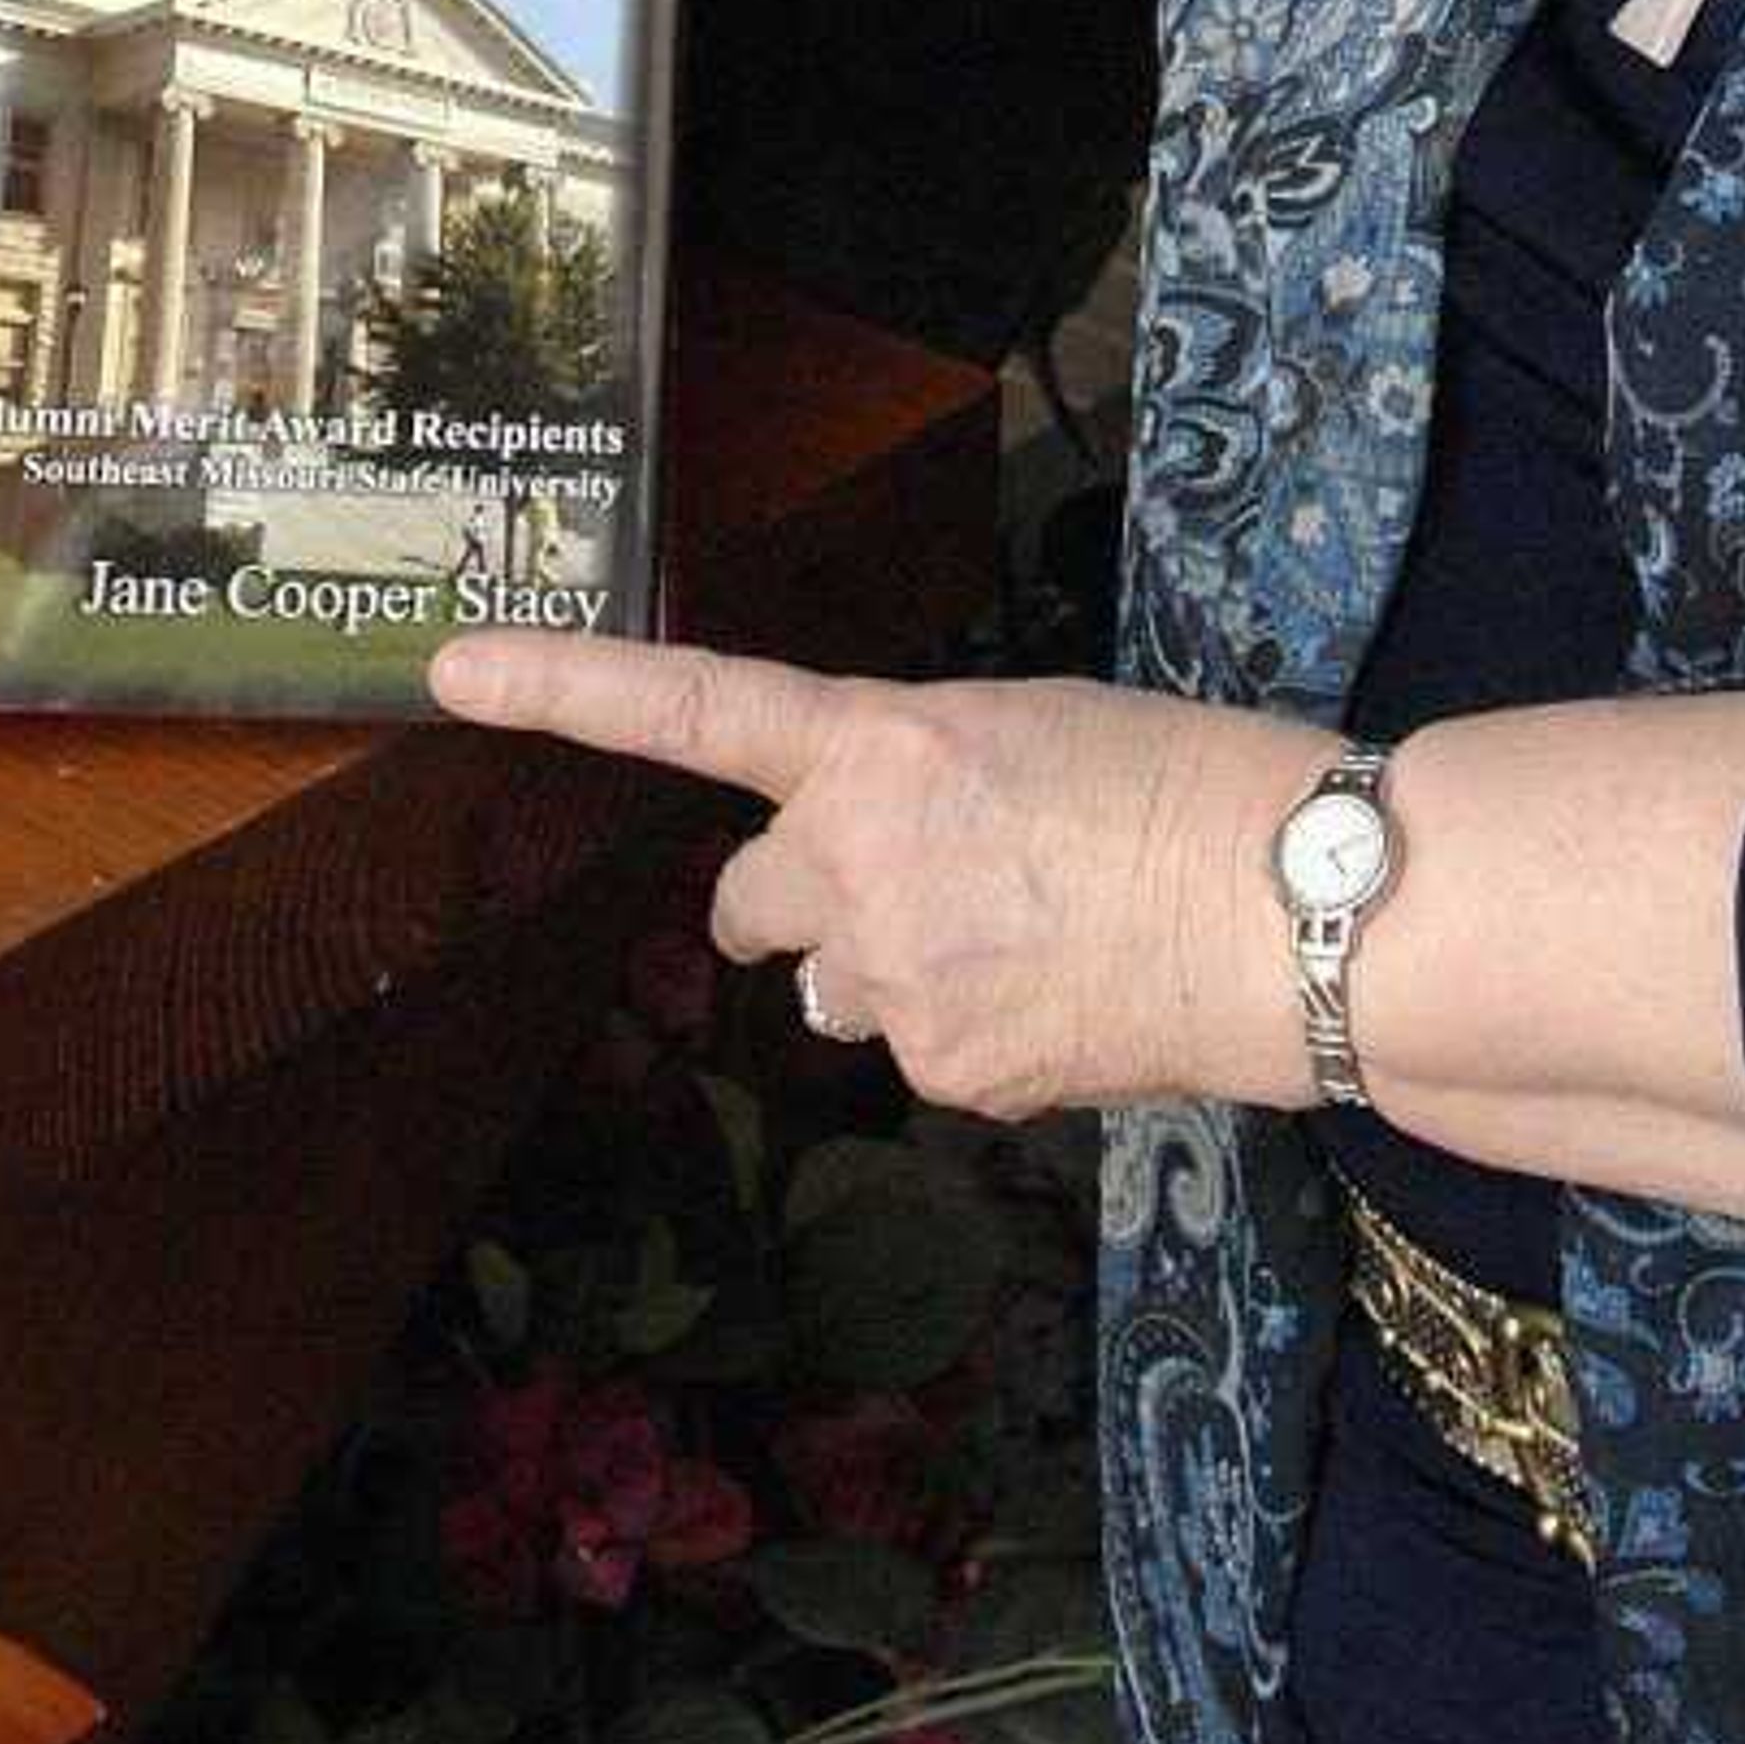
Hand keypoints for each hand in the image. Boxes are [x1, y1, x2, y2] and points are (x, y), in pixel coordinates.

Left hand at [427, 627, 1330, 1120]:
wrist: (1291, 908)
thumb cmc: (1190, 783)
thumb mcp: (1029, 729)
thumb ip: (918, 783)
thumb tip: (885, 868)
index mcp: (881, 744)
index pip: (694, 708)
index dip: (566, 688)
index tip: (454, 670)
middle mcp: (857, 864)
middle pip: (753, 901)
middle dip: (803, 901)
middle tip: (917, 883)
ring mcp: (894, 983)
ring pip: (845, 987)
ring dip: (901, 967)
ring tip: (1039, 939)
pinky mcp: (947, 1073)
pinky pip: (927, 1053)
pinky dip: (983, 1032)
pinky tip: (1073, 999)